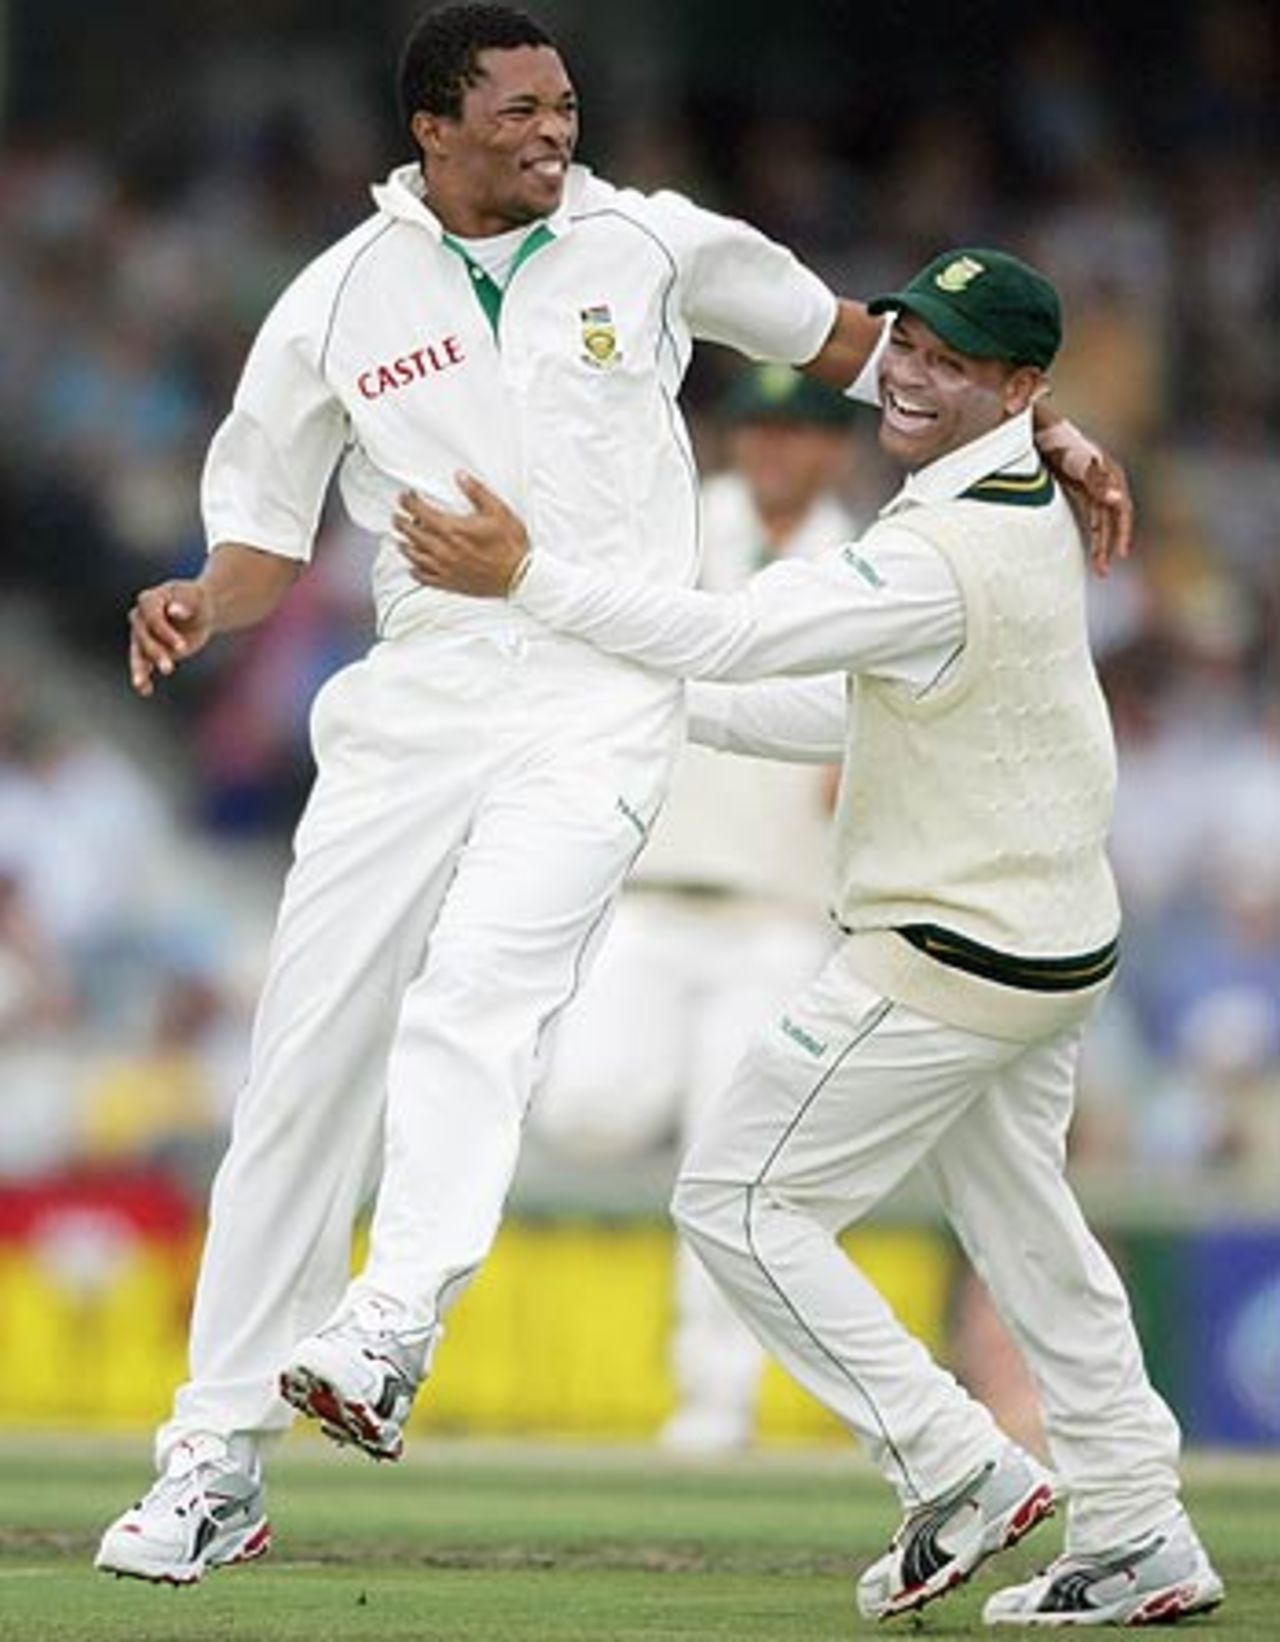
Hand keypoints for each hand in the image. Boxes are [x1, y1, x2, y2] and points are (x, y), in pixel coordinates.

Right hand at [128, 579, 212, 696]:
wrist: (198, 612)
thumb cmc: (196, 602)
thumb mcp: (195, 599)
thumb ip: (184, 605)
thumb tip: (174, 611)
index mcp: (149, 599)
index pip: (152, 616)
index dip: (164, 632)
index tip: (182, 647)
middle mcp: (140, 617)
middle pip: (143, 636)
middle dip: (156, 653)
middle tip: (169, 669)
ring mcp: (141, 635)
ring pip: (137, 653)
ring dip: (140, 669)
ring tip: (141, 685)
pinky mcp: (147, 651)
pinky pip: (141, 665)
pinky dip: (142, 678)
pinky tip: (145, 691)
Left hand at [394, 474, 529, 597]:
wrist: (518, 576)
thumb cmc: (510, 545)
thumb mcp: (498, 511)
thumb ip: (477, 492)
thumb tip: (461, 477)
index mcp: (453, 529)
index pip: (420, 512)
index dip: (408, 502)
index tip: (406, 497)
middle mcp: (443, 549)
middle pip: (411, 533)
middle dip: (401, 522)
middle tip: (398, 516)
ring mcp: (445, 568)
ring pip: (413, 556)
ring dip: (405, 545)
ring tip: (402, 539)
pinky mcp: (449, 582)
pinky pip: (424, 577)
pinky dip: (415, 570)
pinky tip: (414, 566)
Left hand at [1035, 420, 1133, 575]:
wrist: (1031, 423)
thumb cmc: (1050, 436)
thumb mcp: (1068, 454)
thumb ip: (1093, 477)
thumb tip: (1118, 499)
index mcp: (1104, 466)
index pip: (1119, 503)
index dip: (1121, 527)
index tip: (1119, 552)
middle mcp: (1104, 475)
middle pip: (1115, 515)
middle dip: (1113, 542)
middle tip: (1107, 567)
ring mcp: (1093, 483)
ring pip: (1104, 521)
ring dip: (1103, 545)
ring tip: (1101, 572)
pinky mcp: (1082, 489)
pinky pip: (1095, 518)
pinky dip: (1095, 537)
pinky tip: (1094, 557)